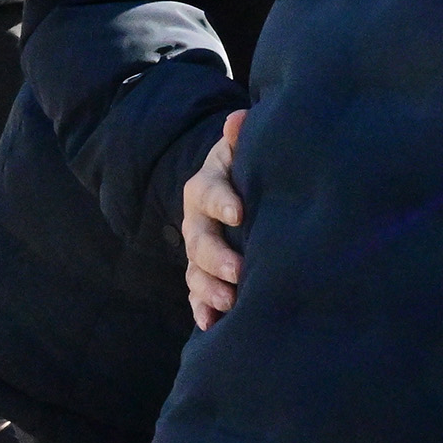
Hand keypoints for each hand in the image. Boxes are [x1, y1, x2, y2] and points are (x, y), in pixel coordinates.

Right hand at [182, 111, 247, 330]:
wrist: (235, 190)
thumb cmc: (246, 168)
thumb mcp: (242, 151)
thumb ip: (240, 139)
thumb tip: (238, 119)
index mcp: (206, 186)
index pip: (210, 192)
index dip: (222, 201)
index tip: (239, 212)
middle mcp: (196, 221)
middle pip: (200, 241)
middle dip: (217, 257)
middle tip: (239, 271)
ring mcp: (198, 250)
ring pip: (196, 271)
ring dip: (209, 289)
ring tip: (229, 302)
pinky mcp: (203, 274)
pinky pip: (196, 294)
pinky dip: (201, 309)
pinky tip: (211, 324)